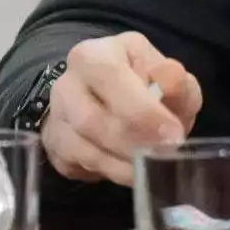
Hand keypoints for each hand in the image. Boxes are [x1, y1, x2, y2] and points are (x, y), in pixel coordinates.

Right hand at [41, 32, 203, 185]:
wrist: (107, 100)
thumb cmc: (142, 85)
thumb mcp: (166, 75)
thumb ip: (174, 79)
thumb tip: (171, 79)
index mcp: (95, 55)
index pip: (111, 77)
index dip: (143, 110)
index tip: (173, 136)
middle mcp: (67, 84)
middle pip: (91, 120)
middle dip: (132, 145)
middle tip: (163, 158)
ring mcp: (56, 117)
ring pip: (83, 149)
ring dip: (122, 165)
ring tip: (151, 170)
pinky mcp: (54, 148)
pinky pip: (79, 167)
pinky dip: (109, 173)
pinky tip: (130, 172)